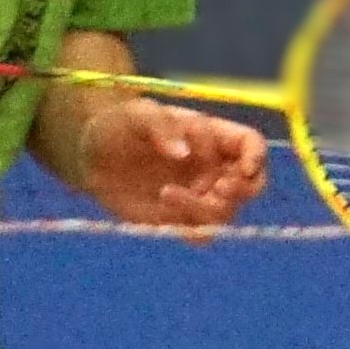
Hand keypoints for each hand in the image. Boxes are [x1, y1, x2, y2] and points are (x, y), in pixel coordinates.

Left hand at [53, 84, 266, 234]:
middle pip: (252, 184)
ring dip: (204, 209)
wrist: (93, 155)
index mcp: (214, 136)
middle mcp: (214, 168)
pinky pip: (201, 234)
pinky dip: (192, 230)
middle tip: (218, 189)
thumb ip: (161, 126)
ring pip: (226, 213)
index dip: (255, 157)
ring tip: (166, 193)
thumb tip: (184, 153)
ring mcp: (200, 196)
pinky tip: (164, 215)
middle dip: (242, 190)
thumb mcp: (137, 114)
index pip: (251, 144)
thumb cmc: (121, 125)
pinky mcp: (180, 220)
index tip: (242, 169)